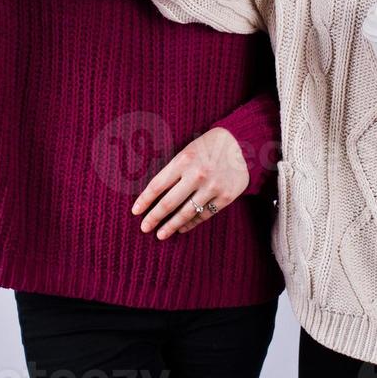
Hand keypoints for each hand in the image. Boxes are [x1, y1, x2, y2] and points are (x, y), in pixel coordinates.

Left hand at [131, 127, 248, 239]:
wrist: (241, 143)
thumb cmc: (207, 148)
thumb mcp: (187, 152)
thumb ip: (173, 171)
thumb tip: (154, 196)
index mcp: (183, 160)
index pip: (157, 185)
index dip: (144, 200)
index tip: (135, 212)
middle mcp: (197, 174)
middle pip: (169, 203)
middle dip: (154, 217)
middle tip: (144, 228)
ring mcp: (212, 187)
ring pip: (186, 213)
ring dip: (171, 226)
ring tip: (160, 234)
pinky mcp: (226, 197)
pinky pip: (204, 214)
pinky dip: (191, 223)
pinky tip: (181, 228)